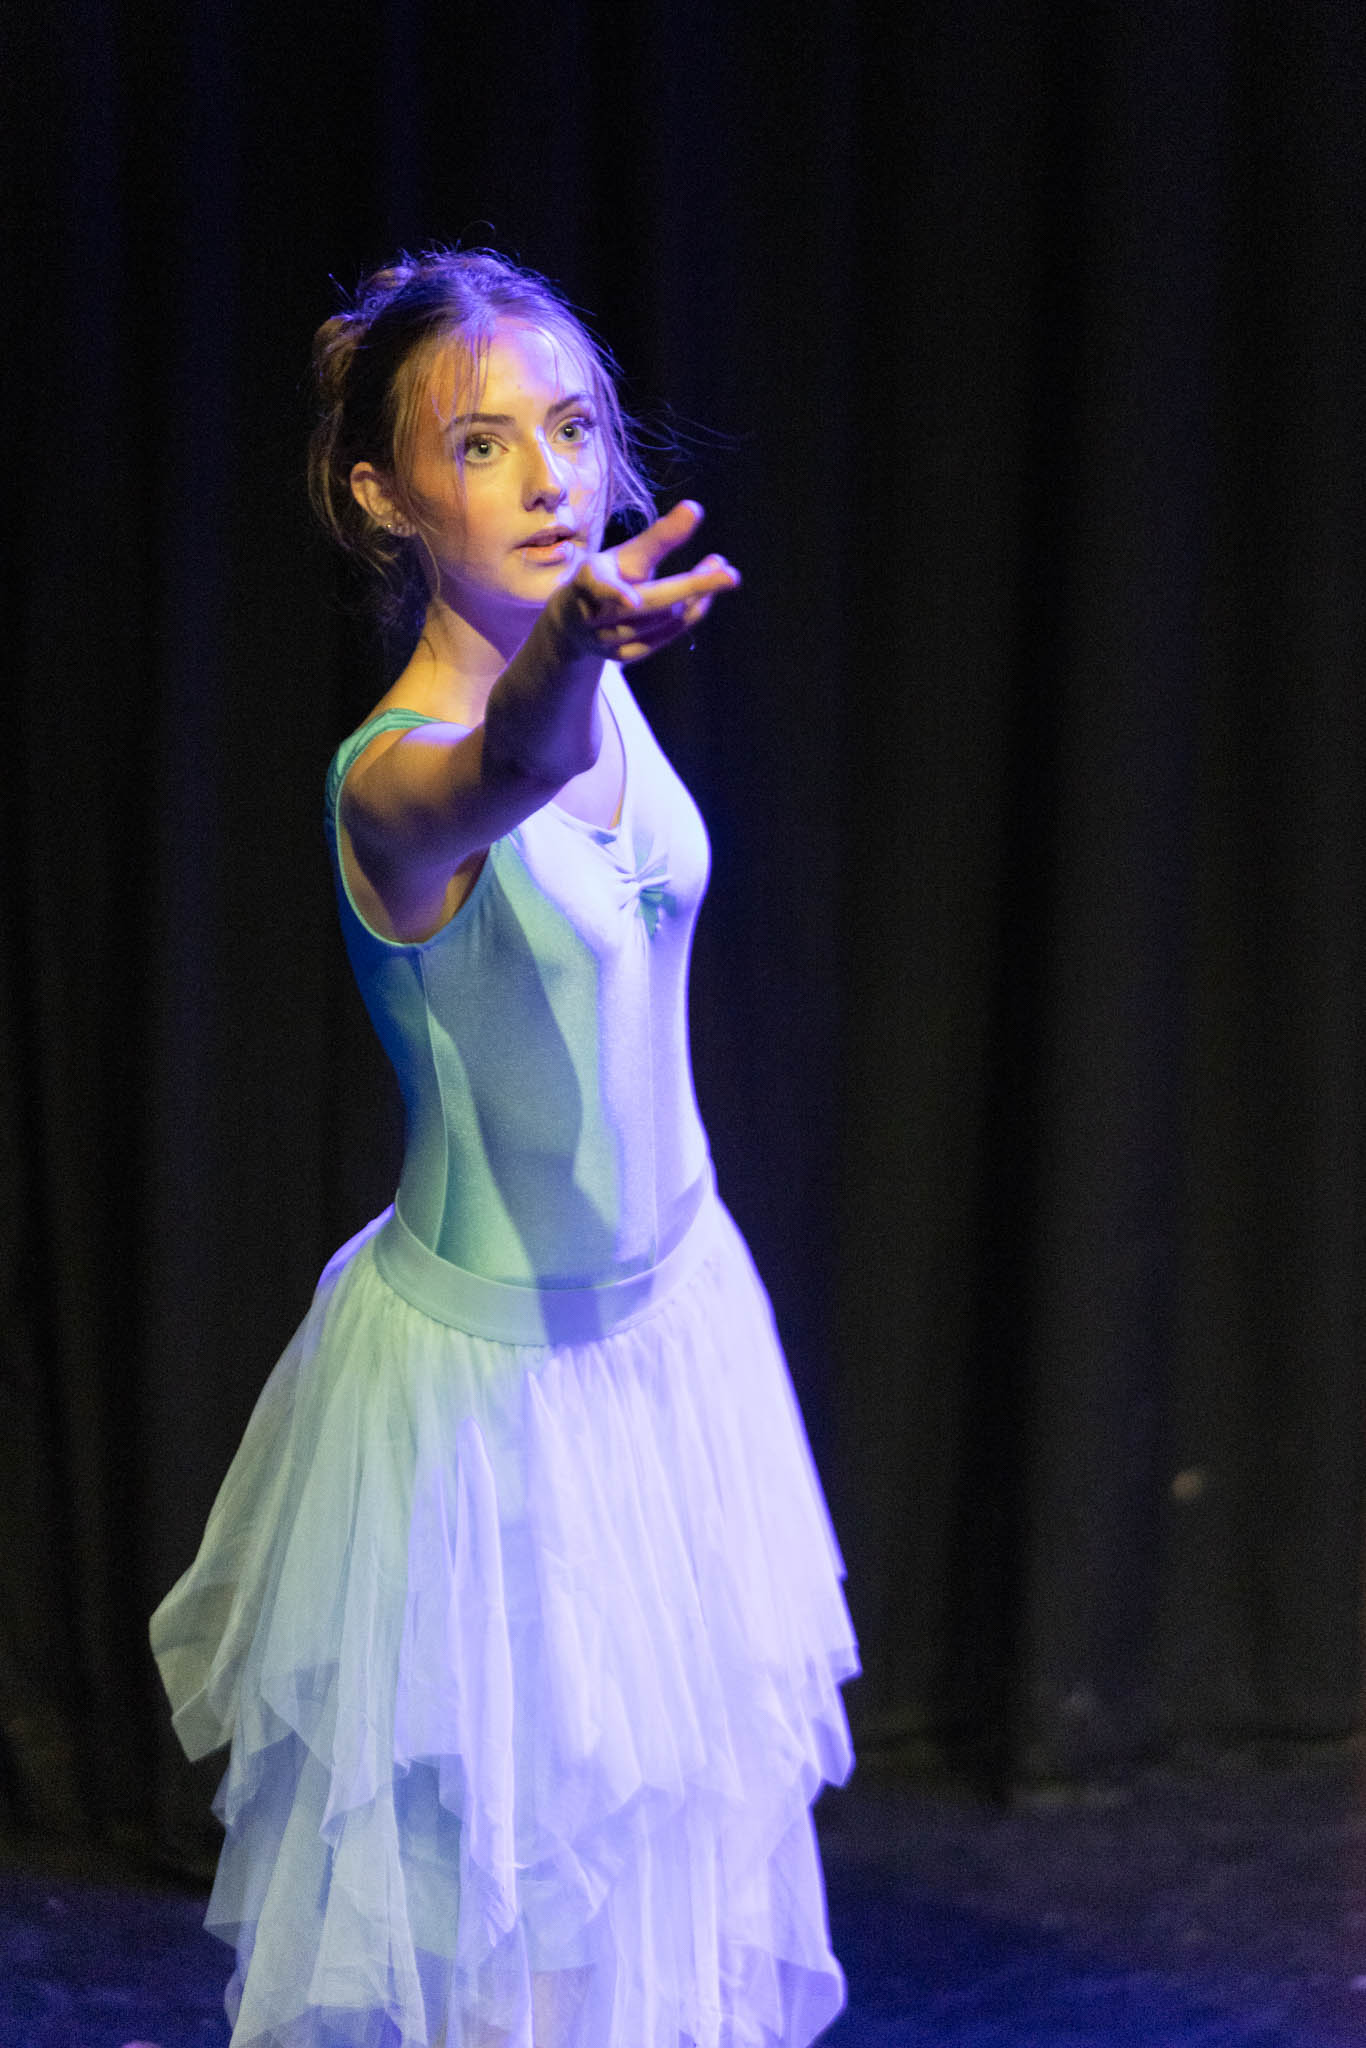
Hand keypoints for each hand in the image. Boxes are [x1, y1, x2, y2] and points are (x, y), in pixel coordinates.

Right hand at [552, 501, 739, 662]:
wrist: (576, 621)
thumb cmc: (608, 576)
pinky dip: (692, 613)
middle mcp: (595, 615)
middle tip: (731, 573)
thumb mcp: (626, 554)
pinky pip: (668, 635)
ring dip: (699, 594)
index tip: (630, 602)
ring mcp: (608, 641)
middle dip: (693, 587)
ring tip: (720, 567)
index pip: (600, 586)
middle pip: (651, 604)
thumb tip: (695, 508)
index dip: (615, 593)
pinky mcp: (624, 657)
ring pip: (666, 619)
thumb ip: (660, 536)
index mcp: (587, 581)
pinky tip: (705, 596)